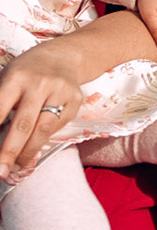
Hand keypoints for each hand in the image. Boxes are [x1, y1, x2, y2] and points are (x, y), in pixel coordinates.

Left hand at [0, 45, 83, 180]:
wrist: (63, 57)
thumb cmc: (26, 73)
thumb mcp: (6, 80)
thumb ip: (1, 104)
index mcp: (16, 77)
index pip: (0, 110)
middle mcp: (40, 84)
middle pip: (23, 125)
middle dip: (9, 152)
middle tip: (0, 172)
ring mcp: (61, 92)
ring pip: (43, 130)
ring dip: (27, 152)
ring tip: (16, 166)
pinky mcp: (75, 100)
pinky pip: (57, 127)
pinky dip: (42, 140)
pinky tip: (32, 148)